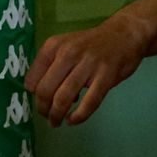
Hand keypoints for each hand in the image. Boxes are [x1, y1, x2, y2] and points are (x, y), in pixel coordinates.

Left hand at [24, 15, 148, 126]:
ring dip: (57, 116)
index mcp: (53, 46)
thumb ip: (50, 66)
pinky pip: (88, 103)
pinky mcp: (106, 76)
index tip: (40, 102)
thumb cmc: (90, 44)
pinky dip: (78, 117)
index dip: (33, 96)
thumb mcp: (64, 46)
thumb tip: (40, 93)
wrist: (124, 34)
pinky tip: (73, 120)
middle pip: (45, 91)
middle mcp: (68, 54)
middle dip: (43, 109)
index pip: (32, 79)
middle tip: (47, 117)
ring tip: (57, 122)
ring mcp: (88, 65)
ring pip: (63, 99)